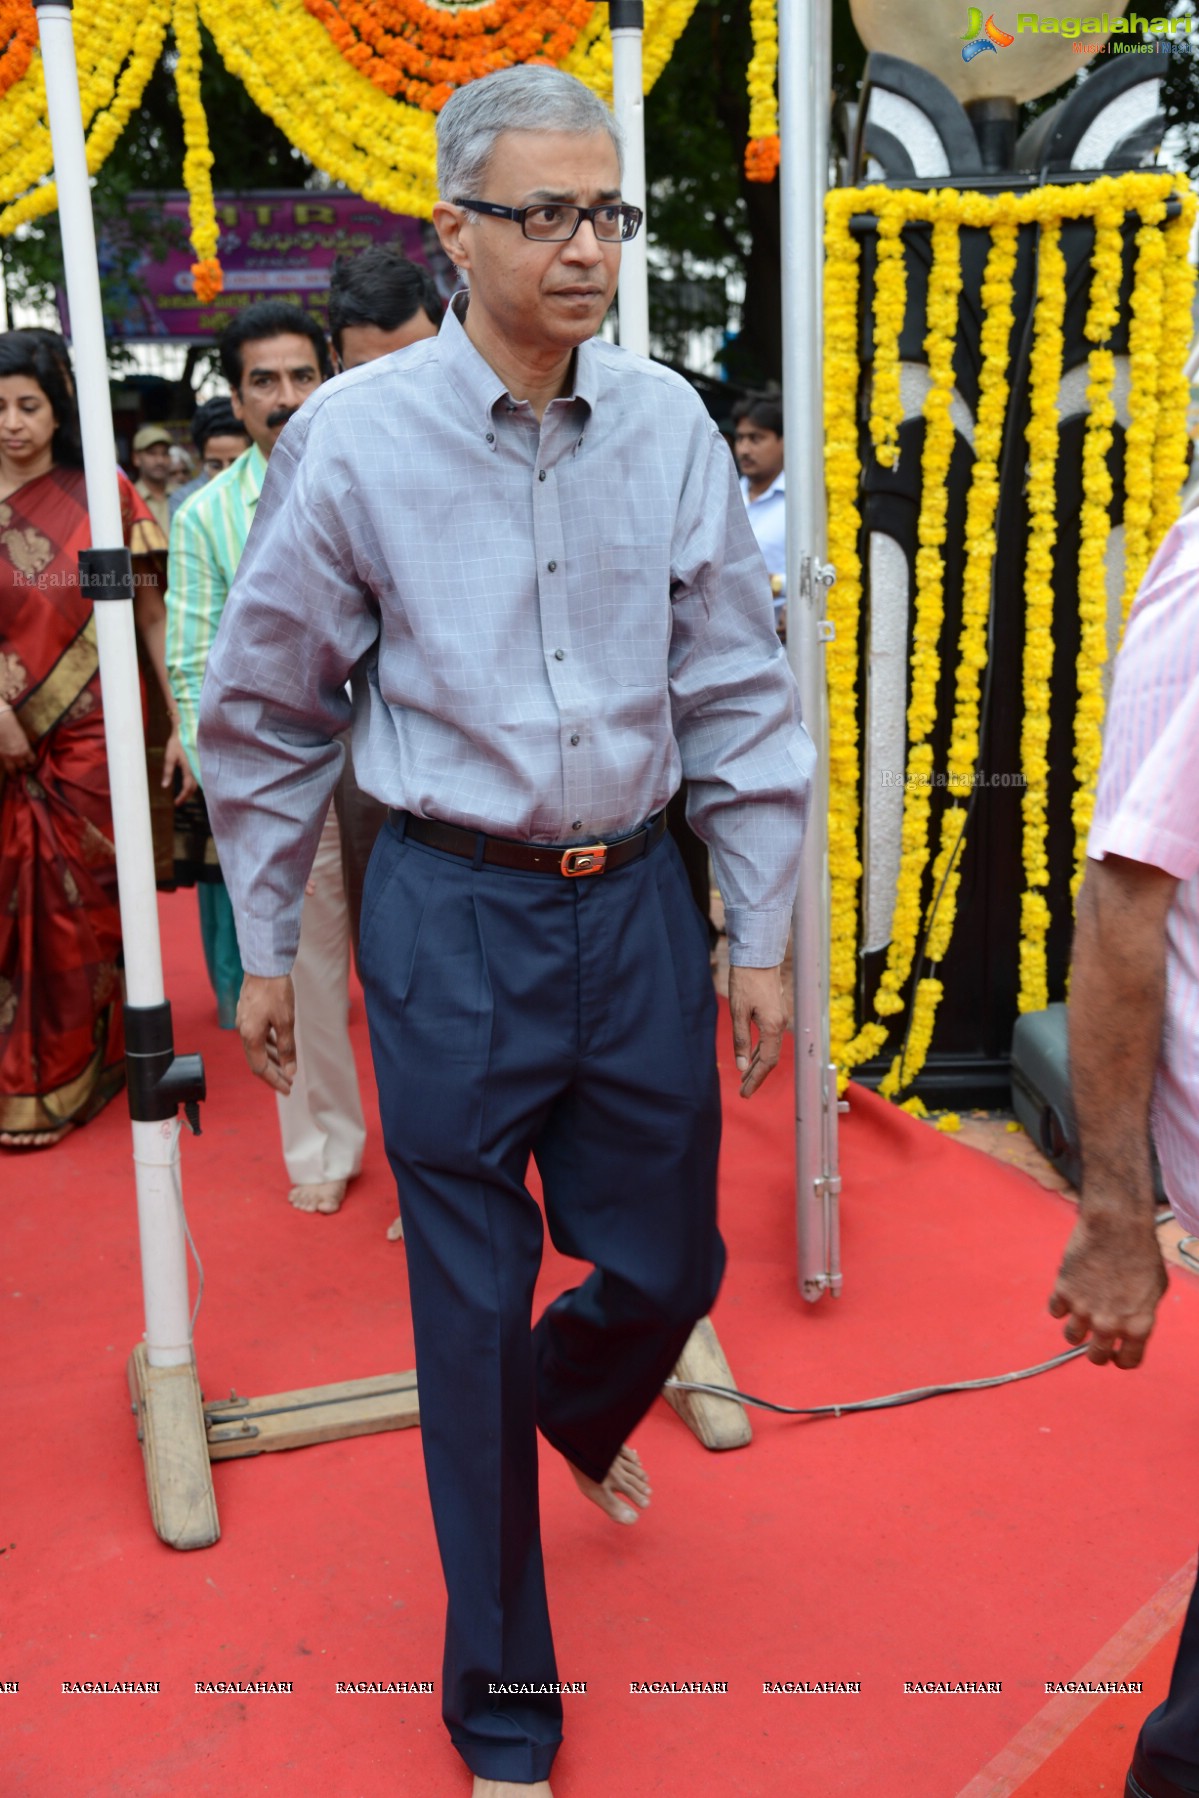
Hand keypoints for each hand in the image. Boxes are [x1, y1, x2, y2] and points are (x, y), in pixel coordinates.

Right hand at [0, 707, 33, 776]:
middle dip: (23, 768)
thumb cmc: (13, 726)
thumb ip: (26, 746)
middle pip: (23, 767)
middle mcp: (17, 756)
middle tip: (23, 769)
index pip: (32, 761)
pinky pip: (3, 766)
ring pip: (12, 771)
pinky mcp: (0, 756)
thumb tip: (29, 750)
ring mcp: (7, 758)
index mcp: (26, 750)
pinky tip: (6, 768)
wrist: (1, 723)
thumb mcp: (24, 737)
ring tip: (14, 775)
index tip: (31, 763)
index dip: (32, 762)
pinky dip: (5, 767)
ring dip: (14, 773)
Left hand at [161, 725, 197, 802]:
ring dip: (190, 791)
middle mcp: (197, 769)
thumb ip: (168, 772)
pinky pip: (199, 777)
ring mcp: (200, 766)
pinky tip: (189, 785)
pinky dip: (194, 784)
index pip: (187, 788)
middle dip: (186, 796)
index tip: (176, 804)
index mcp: (189, 768)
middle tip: (178, 802)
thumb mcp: (169, 757)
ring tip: (183, 795)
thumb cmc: (177, 742)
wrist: (186, 729)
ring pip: (197, 783)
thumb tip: (164, 786)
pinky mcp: (200, 763)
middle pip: (194, 788)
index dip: (182, 797)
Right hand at [236, 973, 296, 1095]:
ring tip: (286, 1068)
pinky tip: (279, 1047)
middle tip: (289, 1083)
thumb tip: (289, 1071)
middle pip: (257, 1060)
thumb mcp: (286, 1022)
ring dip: (272, 1059)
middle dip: (273, 1073)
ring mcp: (244, 1022)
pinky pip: (258, 1036)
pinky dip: (269, 1045)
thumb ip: (287, 1048)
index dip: (274, 1080)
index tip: (288, 1089)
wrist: (264, 965)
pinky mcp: (248, 1013)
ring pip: (257, 1048)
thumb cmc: (276, 992)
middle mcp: (243, 1031)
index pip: (260, 1068)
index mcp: (250, 1036)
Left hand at [728, 963, 785, 1098]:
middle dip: (757, 1076)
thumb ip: (741, 1040)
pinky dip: (760, 1051)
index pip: (766, 1061)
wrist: (758, 956)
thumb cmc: (746, 982)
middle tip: (744, 1092)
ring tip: (745, 1078)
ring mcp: (779, 1019)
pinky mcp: (775, 1013)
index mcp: (772, 1027)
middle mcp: (780, 1025)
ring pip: (771, 1049)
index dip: (755, 1079)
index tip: (745, 1092)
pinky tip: (751, 1057)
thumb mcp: (738, 1012)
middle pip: (771, 1058)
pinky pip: (770, 1039)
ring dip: (758, 1064)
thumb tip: (741, 1066)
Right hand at [1048, 1205, 1167, 1367]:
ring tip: (1081, 1312)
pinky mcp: (1063, 1292)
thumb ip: (1141, 1312)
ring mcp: (1084, 1310)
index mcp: (1138, 1326)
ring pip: (1071, 1337)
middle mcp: (1110, 1324)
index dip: (1121, 1359)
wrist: (1117, 1226)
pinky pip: (1055, 1310)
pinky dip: (1061, 1304)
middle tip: (1095, 1340)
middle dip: (1096, 1351)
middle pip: (1096, 1357)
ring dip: (1076, 1328)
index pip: (1127, 1362)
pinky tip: (1069, 1291)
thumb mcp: (1156, 1288)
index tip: (1116, 1354)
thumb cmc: (1142, 1252)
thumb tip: (1130, 1320)